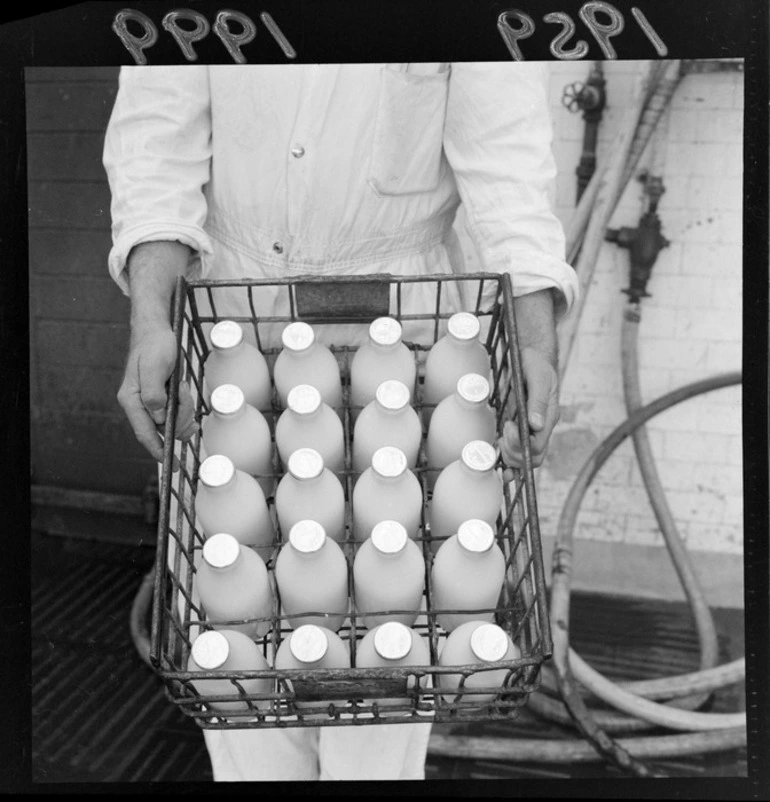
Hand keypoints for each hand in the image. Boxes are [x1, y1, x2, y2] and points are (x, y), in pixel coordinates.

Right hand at [117, 323, 196, 469]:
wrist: (156, 330)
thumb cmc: (154, 345)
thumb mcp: (155, 366)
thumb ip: (154, 393)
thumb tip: (157, 415)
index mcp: (131, 399)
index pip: (144, 433)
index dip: (158, 450)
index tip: (171, 464)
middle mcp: (139, 404)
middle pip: (162, 428)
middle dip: (179, 421)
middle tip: (185, 399)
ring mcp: (150, 401)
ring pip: (172, 421)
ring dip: (183, 410)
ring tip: (182, 387)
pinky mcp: (161, 397)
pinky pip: (176, 411)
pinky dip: (184, 406)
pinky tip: (184, 391)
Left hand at [498, 345, 559, 472]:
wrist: (532, 356)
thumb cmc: (536, 364)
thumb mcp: (539, 377)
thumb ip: (538, 401)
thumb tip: (536, 425)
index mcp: (549, 418)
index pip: (538, 447)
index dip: (521, 443)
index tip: (509, 425)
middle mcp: (541, 427)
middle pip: (531, 458)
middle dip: (514, 452)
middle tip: (502, 433)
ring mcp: (530, 428)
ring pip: (523, 456)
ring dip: (508, 454)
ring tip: (499, 437)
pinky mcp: (520, 425)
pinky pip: (515, 448)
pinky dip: (506, 454)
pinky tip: (496, 452)